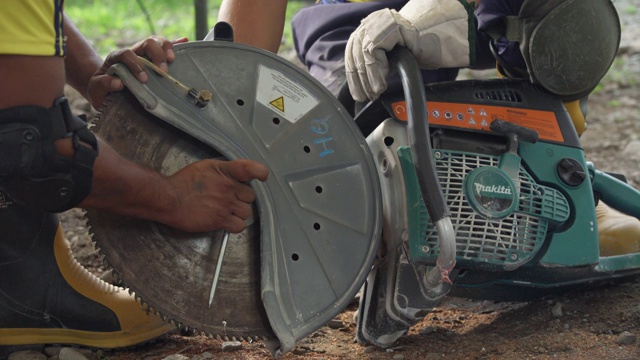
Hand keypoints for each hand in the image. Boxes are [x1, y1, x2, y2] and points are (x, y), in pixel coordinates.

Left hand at [87, 35, 188, 108]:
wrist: (105, 89)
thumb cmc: (101, 90)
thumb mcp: (95, 89)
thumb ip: (103, 85)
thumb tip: (118, 82)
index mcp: (116, 58)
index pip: (127, 53)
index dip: (136, 64)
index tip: (144, 79)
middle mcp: (132, 53)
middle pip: (146, 43)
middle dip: (156, 54)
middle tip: (163, 71)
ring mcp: (143, 55)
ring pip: (156, 42)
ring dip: (166, 49)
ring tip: (172, 60)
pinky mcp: (153, 60)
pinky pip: (164, 48)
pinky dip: (175, 44)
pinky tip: (184, 41)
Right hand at [158, 159, 268, 232]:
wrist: (169, 198)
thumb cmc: (183, 183)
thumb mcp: (205, 167)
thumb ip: (224, 170)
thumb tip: (237, 175)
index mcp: (225, 170)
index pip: (251, 169)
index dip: (260, 173)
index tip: (262, 177)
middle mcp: (228, 186)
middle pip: (250, 196)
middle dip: (242, 199)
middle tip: (229, 199)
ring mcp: (225, 204)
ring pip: (246, 212)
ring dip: (239, 213)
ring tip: (225, 211)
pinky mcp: (220, 220)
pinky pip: (239, 226)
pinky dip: (235, 225)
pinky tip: (226, 221)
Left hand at [345, 0, 472, 101]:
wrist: (432, 42)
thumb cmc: (411, 51)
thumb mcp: (387, 61)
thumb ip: (372, 68)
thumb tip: (361, 88)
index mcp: (365, 30)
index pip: (351, 54)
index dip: (353, 77)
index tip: (358, 95)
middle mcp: (369, 24)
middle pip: (355, 54)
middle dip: (361, 80)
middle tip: (368, 96)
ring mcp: (378, 22)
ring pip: (363, 54)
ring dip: (369, 77)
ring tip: (377, 91)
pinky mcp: (389, 26)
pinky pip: (375, 50)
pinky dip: (378, 68)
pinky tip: (385, 78)